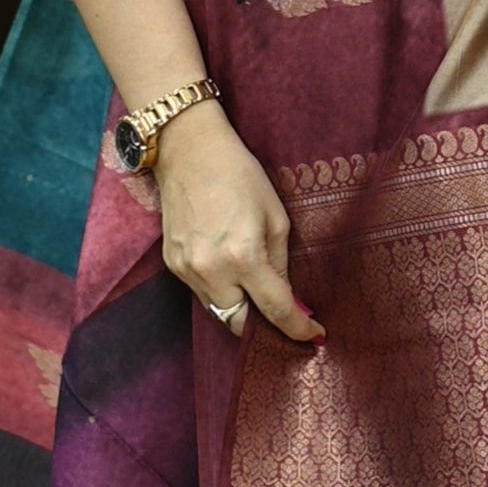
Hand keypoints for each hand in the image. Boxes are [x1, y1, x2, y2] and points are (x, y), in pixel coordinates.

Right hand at [153, 102, 323, 343]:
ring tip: (255, 290)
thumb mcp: (275, 216)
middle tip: (280, 314)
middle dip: (262, 325)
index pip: (275, 309)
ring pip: (218, 311)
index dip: (298, 327)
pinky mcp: (172, 263)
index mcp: (243, 256)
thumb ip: (281, 263)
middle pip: (239, 324)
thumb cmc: (239, 175)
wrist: (188, 151)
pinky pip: (201, 292)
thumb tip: (290, 299)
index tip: (314, 335)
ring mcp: (186, 269)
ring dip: (239, 308)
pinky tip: (229, 270)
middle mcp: (211, 270)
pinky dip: (220, 290)